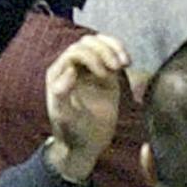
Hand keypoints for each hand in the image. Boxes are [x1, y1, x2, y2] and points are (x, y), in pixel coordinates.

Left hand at [44, 33, 129, 181]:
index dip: (91, 57)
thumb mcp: (63, 115)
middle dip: (104, 51)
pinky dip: (120, 52)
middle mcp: (72, 67)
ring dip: (113, 48)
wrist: (87, 144)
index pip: (75, 52)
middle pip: (88, 43)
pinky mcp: (105, 73)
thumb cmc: (71, 131)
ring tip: (125, 63)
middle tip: (116, 68)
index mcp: (59, 73)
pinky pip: (111, 53)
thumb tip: (70, 71)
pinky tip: (127, 62)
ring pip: (99, 43)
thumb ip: (61, 94)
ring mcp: (88, 69)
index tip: (104, 75)